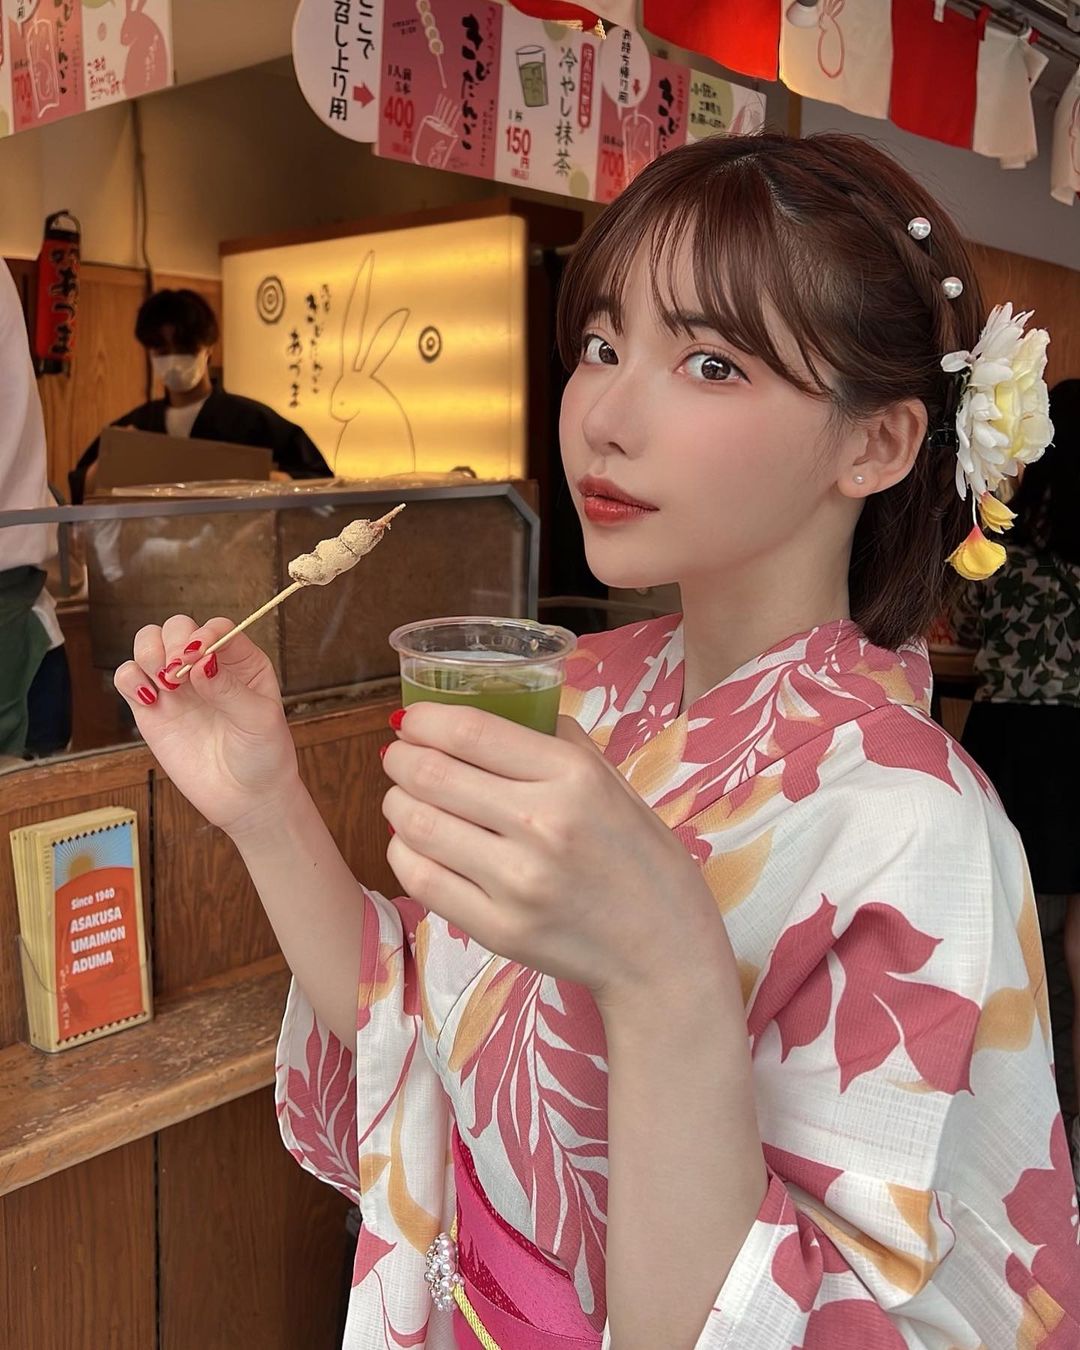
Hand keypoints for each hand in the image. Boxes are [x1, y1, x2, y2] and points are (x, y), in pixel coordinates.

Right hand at [114, 615, 300, 839]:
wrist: (245, 798)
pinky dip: (129, 679)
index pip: (216, 627)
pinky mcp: (152, 709)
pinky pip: (127, 678)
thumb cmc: (263, 755)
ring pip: (148, 644)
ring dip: (148, 653)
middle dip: (172, 642)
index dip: (203, 634)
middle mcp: (206, 667)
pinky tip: (150, 699)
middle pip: (177, 627)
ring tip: (166, 685)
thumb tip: (201, 661)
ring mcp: (177, 686)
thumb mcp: (259, 720)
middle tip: (177, 673)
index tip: (196, 656)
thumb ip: (230, 689)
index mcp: (241, 661)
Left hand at [381, 705, 725, 1007]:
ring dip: (396, 802)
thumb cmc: (644, 862)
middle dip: (400, 758)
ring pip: (416, 825)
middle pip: (432, 775)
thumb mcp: (617, 785)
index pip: (472, 732)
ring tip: (403, 798)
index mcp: (574, 779)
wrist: (665, 953)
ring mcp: (517, 883)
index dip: (425, 720)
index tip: (411, 720)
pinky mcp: (498, 929)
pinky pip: (422, 880)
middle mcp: (542, 825)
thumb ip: (562, 744)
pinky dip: (404, 853)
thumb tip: (504, 712)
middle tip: (398, 757)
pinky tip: (414, 843)